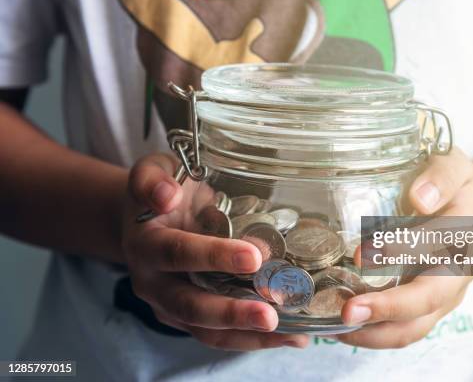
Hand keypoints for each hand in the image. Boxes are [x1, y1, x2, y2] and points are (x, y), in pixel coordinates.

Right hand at [121, 153, 308, 349]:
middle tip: (270, 314)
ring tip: (289, 334)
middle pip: (189, 304)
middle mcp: (153, 282)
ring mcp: (169, 305)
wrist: (148, 216)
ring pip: (205, 331)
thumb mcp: (153, 170)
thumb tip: (167, 196)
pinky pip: (219, 335)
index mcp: (145, 244)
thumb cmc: (162, 188)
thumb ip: (153, 179)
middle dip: (231, 312)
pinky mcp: (189, 319)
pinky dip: (252, 338)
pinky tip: (291, 336)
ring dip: (247, 334)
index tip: (253, 257)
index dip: (213, 256)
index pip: (177, 253)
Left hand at [338, 148, 472, 348]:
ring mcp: (444, 295)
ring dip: (377, 333)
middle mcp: (458, 271)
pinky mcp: (428, 307)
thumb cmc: (456, 187)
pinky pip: (405, 329)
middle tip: (348, 311)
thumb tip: (420, 198)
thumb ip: (441, 177)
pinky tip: (341, 327)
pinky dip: (374, 334)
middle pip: (428, 299)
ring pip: (416, 326)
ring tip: (335, 328)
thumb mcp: (454, 167)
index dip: (403, 249)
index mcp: (465, 232)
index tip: (364, 254)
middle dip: (388, 309)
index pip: (439, 244)